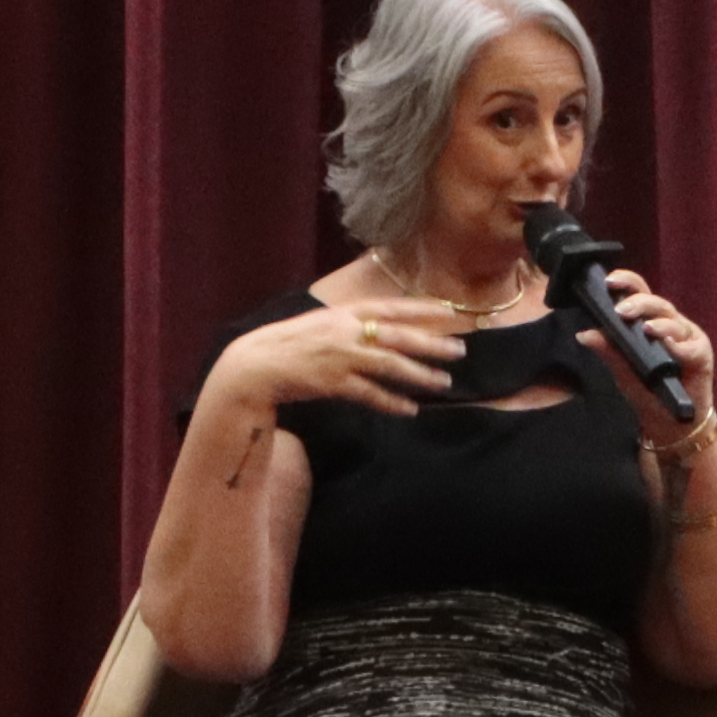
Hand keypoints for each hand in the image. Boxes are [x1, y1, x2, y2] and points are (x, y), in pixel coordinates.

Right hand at [217, 295, 465, 425]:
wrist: (256, 364)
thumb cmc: (290, 344)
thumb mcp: (323, 323)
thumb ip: (351, 323)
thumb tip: (381, 327)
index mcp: (344, 312)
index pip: (392, 306)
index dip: (422, 308)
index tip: (450, 311)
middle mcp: (347, 331)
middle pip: (399, 336)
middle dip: (432, 343)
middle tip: (460, 350)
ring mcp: (341, 357)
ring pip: (391, 366)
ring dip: (420, 375)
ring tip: (443, 383)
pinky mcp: (333, 383)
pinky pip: (371, 394)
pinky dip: (392, 402)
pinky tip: (410, 410)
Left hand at [599, 269, 716, 439]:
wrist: (670, 422)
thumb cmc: (648, 391)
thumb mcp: (622, 371)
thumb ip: (607, 351)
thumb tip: (584, 334)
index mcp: (650, 321)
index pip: (639, 293)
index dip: (627, 282)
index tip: (609, 281)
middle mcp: (670, 324)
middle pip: (657, 303)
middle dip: (640, 303)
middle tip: (621, 310)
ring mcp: (687, 338)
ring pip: (674, 321)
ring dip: (660, 324)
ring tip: (646, 328)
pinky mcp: (702, 355)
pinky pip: (691, 347)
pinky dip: (679, 346)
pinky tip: (669, 345)